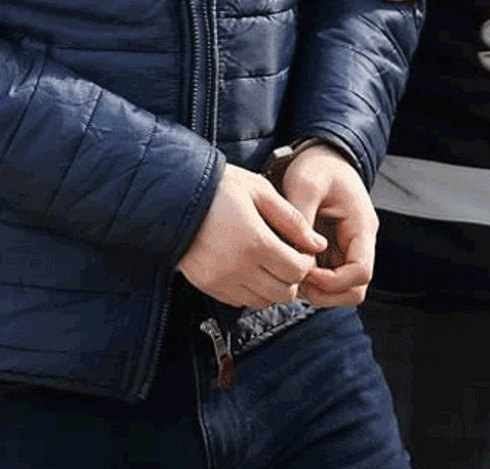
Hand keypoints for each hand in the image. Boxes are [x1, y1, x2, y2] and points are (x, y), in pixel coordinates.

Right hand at [177, 164, 327, 308]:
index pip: (297, 271)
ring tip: (268, 263)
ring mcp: (221, 280)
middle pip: (284, 293)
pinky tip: (248, 268)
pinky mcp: (207, 285)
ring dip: (272, 287)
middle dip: (293, 278)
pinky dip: (251, 291)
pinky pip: (240, 302)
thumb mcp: (259, 191)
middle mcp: (238, 267)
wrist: (172, 196)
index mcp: (255, 241)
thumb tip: (317, 244)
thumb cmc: (218, 187)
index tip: (302, 250)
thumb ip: (292, 219)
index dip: (307, 263)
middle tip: (288, 258)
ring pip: (263, 302)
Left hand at [271, 142, 378, 306]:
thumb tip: (296, 256)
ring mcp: (347, 249)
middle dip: (325, 293)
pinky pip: (328, 279)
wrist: (322, 157)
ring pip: (342, 290)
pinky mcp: (333, 251)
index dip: (333, 282)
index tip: (304, 271)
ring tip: (289, 274)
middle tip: (295, 281)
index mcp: (361, 227)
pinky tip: (289, 267)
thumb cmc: (317, 167)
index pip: (361, 272)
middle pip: (355, 290)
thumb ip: (301, 219)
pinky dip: (310, 281)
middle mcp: (359, 243)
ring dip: (317, 291)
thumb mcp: (306, 184)